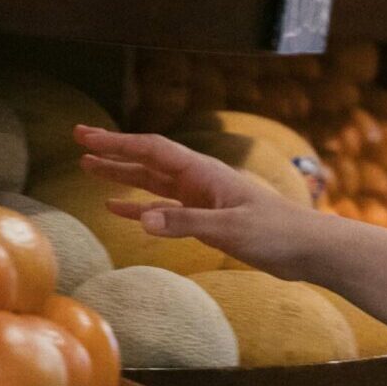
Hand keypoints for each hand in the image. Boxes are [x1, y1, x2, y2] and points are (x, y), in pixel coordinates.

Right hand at [74, 125, 320, 276]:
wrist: (309, 249)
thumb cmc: (278, 233)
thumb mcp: (230, 228)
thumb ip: (186, 223)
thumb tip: (142, 219)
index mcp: (205, 173)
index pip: (153, 150)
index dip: (117, 142)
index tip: (84, 136)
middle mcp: (200, 181)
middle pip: (148, 161)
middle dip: (114, 151)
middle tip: (77, 142)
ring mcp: (203, 200)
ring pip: (153, 184)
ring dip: (122, 176)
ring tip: (88, 168)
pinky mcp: (208, 221)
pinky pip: (165, 210)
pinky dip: (140, 207)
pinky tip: (117, 209)